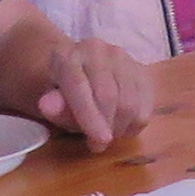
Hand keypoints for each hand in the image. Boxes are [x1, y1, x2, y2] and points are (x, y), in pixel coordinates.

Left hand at [30, 35, 149, 149]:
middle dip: (106, 127)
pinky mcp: (141, 69)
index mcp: (67, 56)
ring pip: (130, 103)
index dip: (90, 117)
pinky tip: (122, 125)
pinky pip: (147, 105)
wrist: (78, 71)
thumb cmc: (61, 92)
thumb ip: (52, 107)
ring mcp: (123, 57)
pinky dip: (136, 123)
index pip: (80, 88)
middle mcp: (97, 50)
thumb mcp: (50, 102)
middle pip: (109, 96)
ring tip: (107, 132)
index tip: (99, 143)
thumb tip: (48, 106)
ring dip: (121, 127)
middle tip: (97, 145)